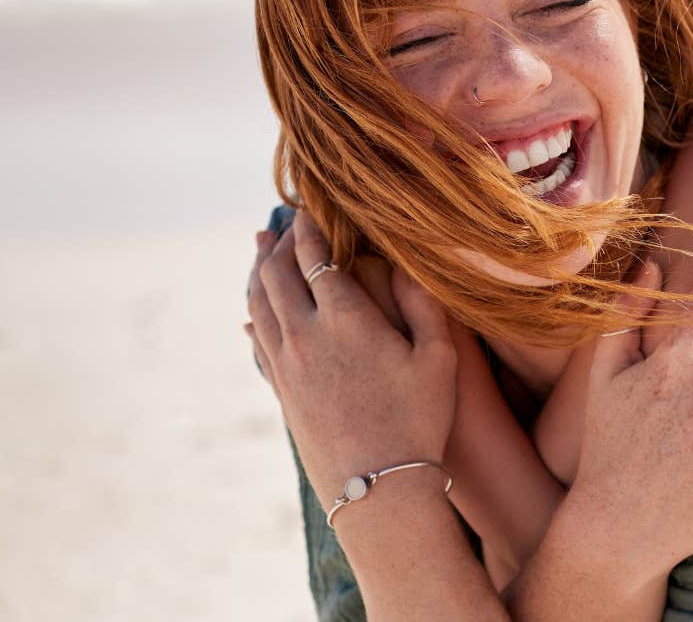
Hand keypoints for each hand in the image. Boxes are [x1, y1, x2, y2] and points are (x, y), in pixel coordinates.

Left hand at [246, 211, 457, 511]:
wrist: (377, 487)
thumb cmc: (419, 419)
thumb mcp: (438, 357)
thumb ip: (421, 302)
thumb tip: (405, 260)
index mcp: (346, 318)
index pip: (317, 257)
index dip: (312, 227)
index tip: (312, 206)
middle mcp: (305, 335)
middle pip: (277, 274)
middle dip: (279, 244)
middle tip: (283, 223)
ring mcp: (286, 365)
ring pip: (259, 305)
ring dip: (258, 273)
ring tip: (260, 251)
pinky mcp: (280, 391)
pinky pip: (257, 343)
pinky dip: (254, 317)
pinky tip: (253, 314)